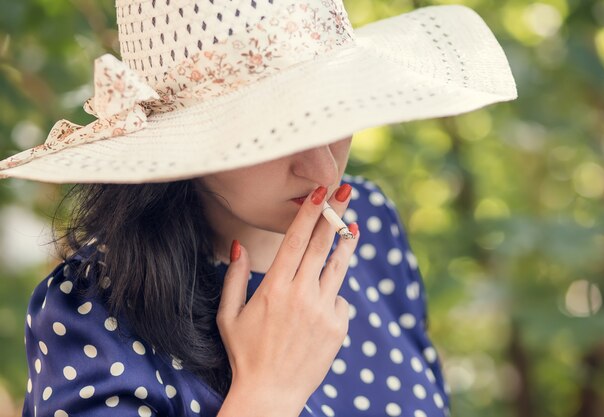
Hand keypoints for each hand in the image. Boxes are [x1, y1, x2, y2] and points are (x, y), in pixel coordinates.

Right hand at [216, 184, 358, 415]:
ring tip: (352, 227)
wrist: (271, 393)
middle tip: (345, 191)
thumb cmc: (245, 353)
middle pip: (322, 244)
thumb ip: (234, 277)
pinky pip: (339, 299)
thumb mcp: (229, 315)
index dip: (309, 213)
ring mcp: (323, 311)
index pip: (296, 240)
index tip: (320, 192)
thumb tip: (239, 245)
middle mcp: (302, 294)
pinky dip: (331, 295)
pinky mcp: (338, 326)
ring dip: (345, 244)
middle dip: (334, 213)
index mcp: (274, 288)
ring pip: (338, 267)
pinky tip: (319, 307)